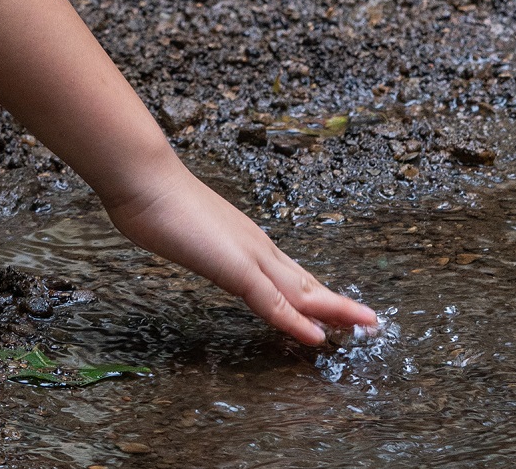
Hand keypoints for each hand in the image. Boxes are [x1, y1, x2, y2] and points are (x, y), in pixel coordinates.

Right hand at [107, 161, 378, 344]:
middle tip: (367, 319)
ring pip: (302, 290)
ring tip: (362, 325)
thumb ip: (201, 241)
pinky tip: (317, 337)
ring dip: (334, 310)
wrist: (147, 179)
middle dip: (337, 303)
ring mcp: (250, 255)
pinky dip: (297, 322)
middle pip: (306, 281)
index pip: (289, 273)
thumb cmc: (158, 202)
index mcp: (246, 240)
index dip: (314, 292)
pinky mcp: (237, 267)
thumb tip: (202, 247)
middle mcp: (257, 246)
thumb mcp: (185, 230)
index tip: (335, 306)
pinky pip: (273, 303)